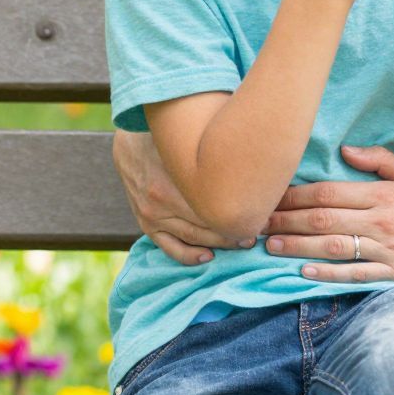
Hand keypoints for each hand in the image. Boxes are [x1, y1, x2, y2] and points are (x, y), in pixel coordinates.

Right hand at [112, 128, 254, 264]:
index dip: (242, 212)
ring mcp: (152, 214)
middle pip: (208, 224)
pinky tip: (209, 257)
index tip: (262, 214)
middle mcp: (162, 199)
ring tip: (242, 243)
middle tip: (259, 231)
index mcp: (175, 177)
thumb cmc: (169, 137)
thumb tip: (251, 146)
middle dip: (235, 230)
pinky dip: (189, 255)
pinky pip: (169, 247)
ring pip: (193, 237)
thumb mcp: (191, 136)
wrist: (131, 143)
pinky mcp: (146, 223)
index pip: (216, 205)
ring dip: (220, 243)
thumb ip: (214, 147)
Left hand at [262, 145, 393, 287]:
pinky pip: (356, 274)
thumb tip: (346, 149)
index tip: (270, 196)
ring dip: (297, 246)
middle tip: (255, 223)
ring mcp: (389, 249)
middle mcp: (382, 220)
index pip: (329, 192)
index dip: (295, 195)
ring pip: (333, 246)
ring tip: (270, 245)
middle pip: (323, 219)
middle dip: (285, 220)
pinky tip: (304, 271)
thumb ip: (381, 161)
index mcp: (383, 194)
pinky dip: (328, 273)